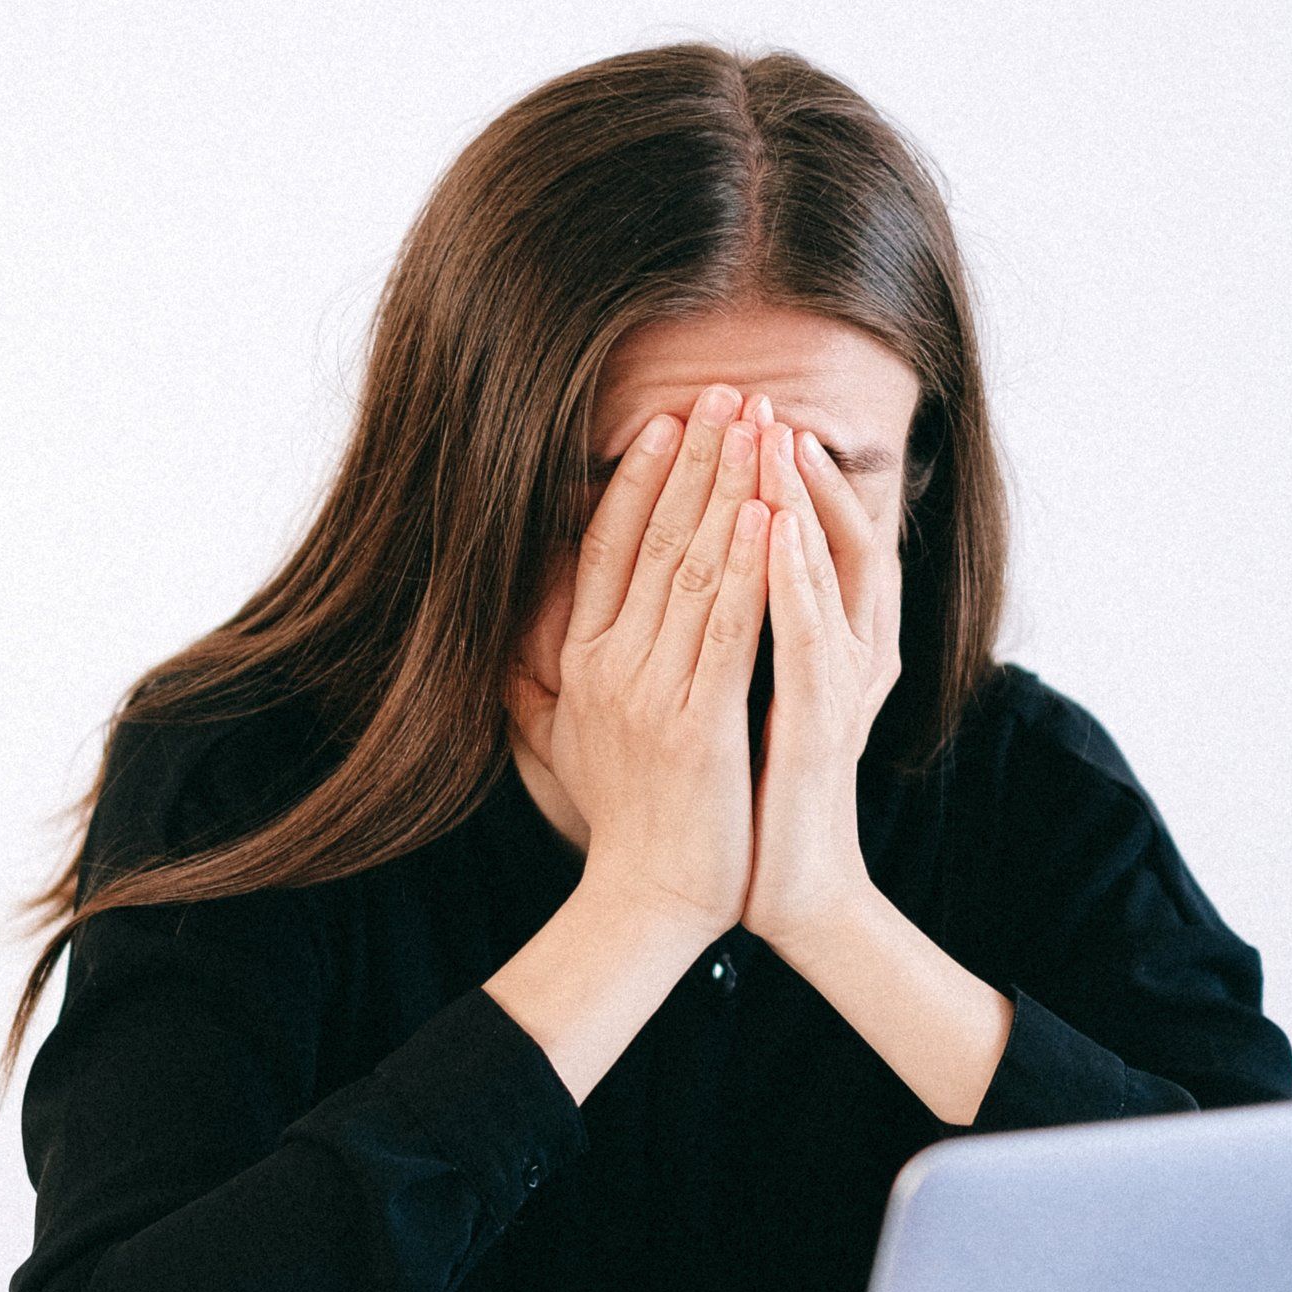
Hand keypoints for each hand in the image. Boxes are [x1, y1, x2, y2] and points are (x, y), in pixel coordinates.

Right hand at [515, 385, 770, 938]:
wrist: (647, 900)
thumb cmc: (626, 821)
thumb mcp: (571, 738)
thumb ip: (549, 681)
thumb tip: (524, 638)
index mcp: (581, 661)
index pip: (606, 547)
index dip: (639, 479)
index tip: (668, 421)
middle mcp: (607, 666)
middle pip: (654, 540)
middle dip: (695, 459)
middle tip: (726, 392)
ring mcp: (651, 693)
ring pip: (694, 569)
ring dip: (728, 489)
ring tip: (754, 425)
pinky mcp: (697, 725)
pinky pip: (728, 630)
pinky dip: (748, 568)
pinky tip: (767, 513)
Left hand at [741, 405, 902, 957]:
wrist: (783, 889)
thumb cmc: (746, 803)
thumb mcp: (720, 707)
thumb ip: (705, 647)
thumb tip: (645, 597)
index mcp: (811, 644)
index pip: (791, 539)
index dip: (762, 479)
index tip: (721, 421)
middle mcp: (841, 651)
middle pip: (818, 535)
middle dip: (783, 466)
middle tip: (754, 400)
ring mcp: (839, 684)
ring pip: (827, 570)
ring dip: (798, 499)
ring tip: (769, 436)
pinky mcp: (825, 723)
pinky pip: (811, 635)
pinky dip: (794, 577)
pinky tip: (773, 527)